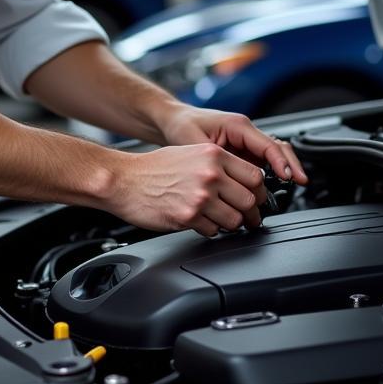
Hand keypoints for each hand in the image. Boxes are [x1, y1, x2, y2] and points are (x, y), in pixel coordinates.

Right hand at [108, 143, 267, 235]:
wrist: (124, 180)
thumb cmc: (154, 167)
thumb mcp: (190, 152)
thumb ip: (217, 164)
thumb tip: (242, 180)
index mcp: (213, 155)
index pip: (254, 176)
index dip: (258, 190)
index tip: (256, 197)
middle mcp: (210, 174)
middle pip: (249, 200)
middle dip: (249, 212)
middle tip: (245, 216)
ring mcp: (200, 197)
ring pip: (235, 220)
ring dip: (230, 223)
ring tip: (220, 219)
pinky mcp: (188, 217)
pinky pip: (214, 231)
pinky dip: (211, 229)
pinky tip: (201, 221)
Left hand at [158, 104, 308, 185]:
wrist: (173, 120)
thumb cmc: (182, 125)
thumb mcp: (194, 143)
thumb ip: (213, 160)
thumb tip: (227, 179)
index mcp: (238, 125)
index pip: (268, 144)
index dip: (281, 161)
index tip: (289, 177)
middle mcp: (246, 133)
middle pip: (278, 148)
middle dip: (291, 164)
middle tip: (300, 182)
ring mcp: (246, 143)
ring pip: (274, 156)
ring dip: (284, 170)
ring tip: (293, 187)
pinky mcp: (242, 153)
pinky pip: (263, 163)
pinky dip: (271, 174)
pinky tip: (273, 189)